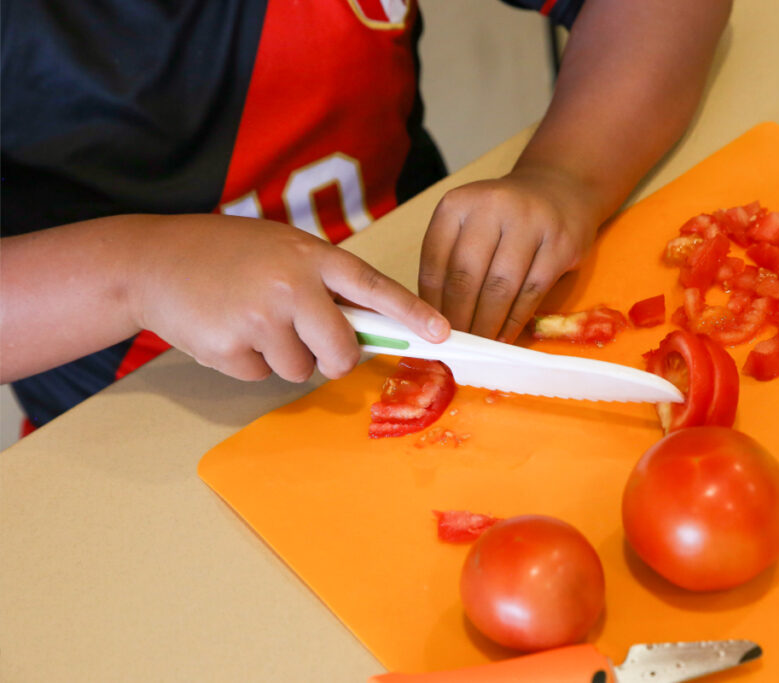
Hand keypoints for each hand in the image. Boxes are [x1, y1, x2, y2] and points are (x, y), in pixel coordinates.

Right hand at [130, 214, 448, 381]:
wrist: (152, 260)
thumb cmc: (228, 255)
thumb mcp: (283, 250)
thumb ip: (324, 283)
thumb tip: (367, 331)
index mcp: (311, 256)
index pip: (373, 287)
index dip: (411, 313)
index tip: (443, 334)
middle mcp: (290, 284)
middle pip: (341, 350)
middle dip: (334, 358)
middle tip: (310, 341)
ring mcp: (259, 316)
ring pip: (301, 370)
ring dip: (283, 357)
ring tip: (251, 319)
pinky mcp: (230, 346)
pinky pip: (261, 376)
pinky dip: (248, 363)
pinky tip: (227, 330)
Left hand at [418, 166, 599, 341]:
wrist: (560, 189)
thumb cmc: (505, 217)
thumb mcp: (469, 222)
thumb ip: (450, 259)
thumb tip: (432, 316)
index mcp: (458, 203)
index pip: (435, 261)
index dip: (430, 302)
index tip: (430, 329)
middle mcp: (493, 206)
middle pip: (466, 276)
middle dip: (458, 317)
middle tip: (455, 343)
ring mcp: (530, 223)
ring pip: (500, 287)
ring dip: (486, 323)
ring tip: (478, 344)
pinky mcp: (560, 244)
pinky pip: (532, 292)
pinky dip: (515, 320)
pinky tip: (504, 336)